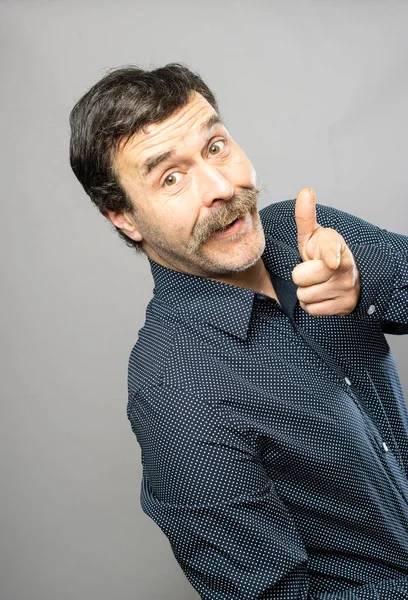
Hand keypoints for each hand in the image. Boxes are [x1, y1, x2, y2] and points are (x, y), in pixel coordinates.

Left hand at [291, 188, 360, 316]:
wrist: (345, 277)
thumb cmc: (323, 254)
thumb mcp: (314, 235)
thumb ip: (306, 216)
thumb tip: (305, 191)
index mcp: (337, 248)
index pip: (331, 253)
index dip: (330, 258)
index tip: (332, 262)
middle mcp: (345, 269)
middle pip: (299, 278)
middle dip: (300, 276)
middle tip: (311, 271)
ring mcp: (346, 289)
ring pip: (304, 296)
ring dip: (305, 291)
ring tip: (317, 283)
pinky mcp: (343, 307)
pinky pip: (311, 310)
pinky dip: (312, 305)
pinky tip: (321, 295)